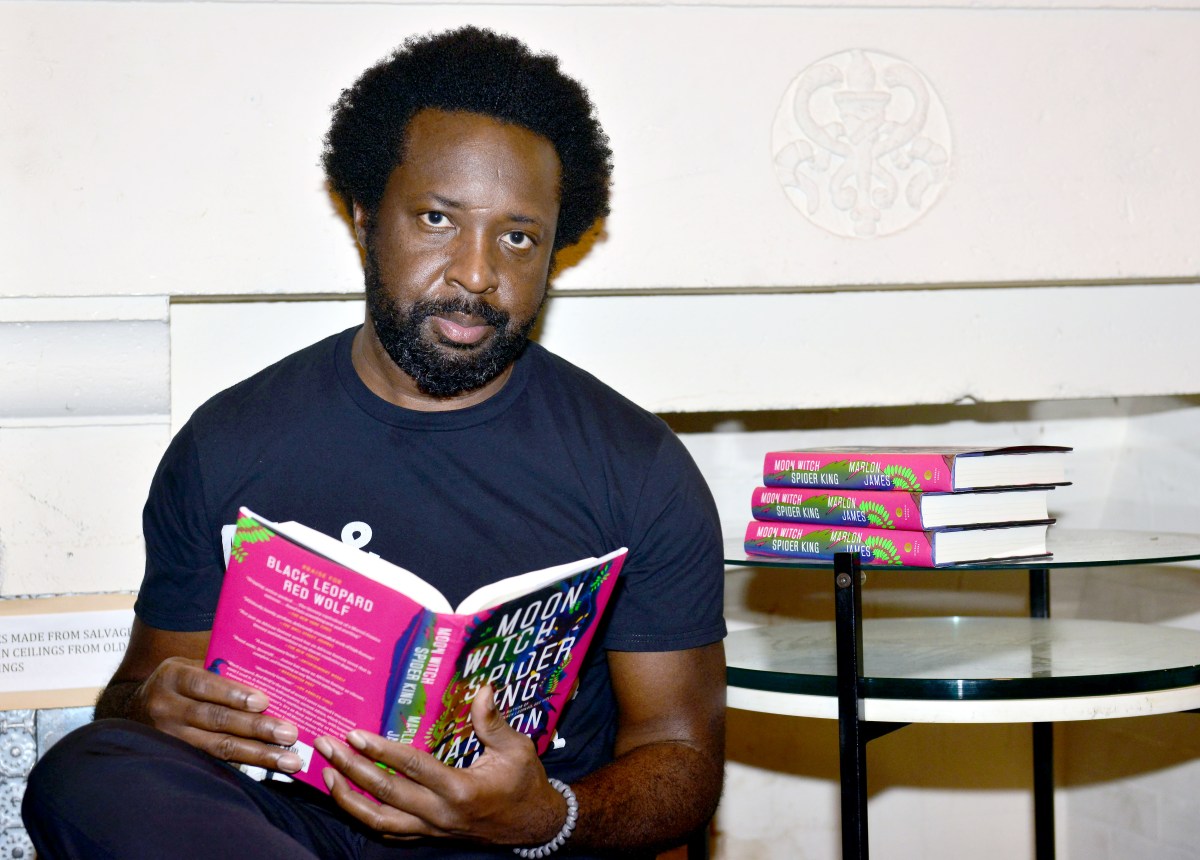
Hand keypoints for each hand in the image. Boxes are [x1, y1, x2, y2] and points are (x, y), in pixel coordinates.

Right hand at [132, 656, 302, 773]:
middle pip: (216, 720)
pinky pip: (212, 763)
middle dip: (256, 729)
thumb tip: (268, 670)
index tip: (263, 702)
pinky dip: (243, 766)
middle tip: (289, 734)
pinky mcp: (175, 759)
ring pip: (217, 748)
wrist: (132, 710)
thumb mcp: (189, 665)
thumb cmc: (178, 682)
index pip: (205, 685)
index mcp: (174, 677)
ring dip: (257, 755)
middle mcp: (167, 708)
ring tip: (288, 761)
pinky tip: (267, 770)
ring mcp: (168, 738)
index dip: (234, 694)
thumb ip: (219, 668)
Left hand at [315, 685, 565, 845]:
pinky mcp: (429, 835)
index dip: (381, 751)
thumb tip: (484, 688)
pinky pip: (390, 832)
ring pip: (379, 821)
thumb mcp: (517, 748)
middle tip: (326, 746)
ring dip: (348, 799)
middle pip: (385, 794)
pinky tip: (349, 800)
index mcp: (460, 790)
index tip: (354, 735)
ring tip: (326, 775)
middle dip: (351, 770)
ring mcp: (432, 828)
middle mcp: (440, 814)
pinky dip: (365, 817)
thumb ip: (494, 721)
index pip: (412, 768)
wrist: (533, 824)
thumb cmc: (525, 782)